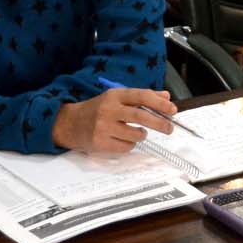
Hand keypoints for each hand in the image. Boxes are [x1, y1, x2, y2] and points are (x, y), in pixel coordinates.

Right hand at [51, 86, 174, 152]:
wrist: (69, 123)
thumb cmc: (97, 109)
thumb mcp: (117, 98)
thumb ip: (142, 97)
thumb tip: (166, 97)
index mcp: (114, 95)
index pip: (141, 96)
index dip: (159, 104)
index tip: (172, 110)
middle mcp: (109, 109)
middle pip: (141, 116)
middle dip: (160, 123)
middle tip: (169, 128)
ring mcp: (103, 127)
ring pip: (136, 134)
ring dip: (142, 135)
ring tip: (136, 132)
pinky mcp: (100, 142)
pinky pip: (126, 147)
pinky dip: (130, 145)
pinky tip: (122, 139)